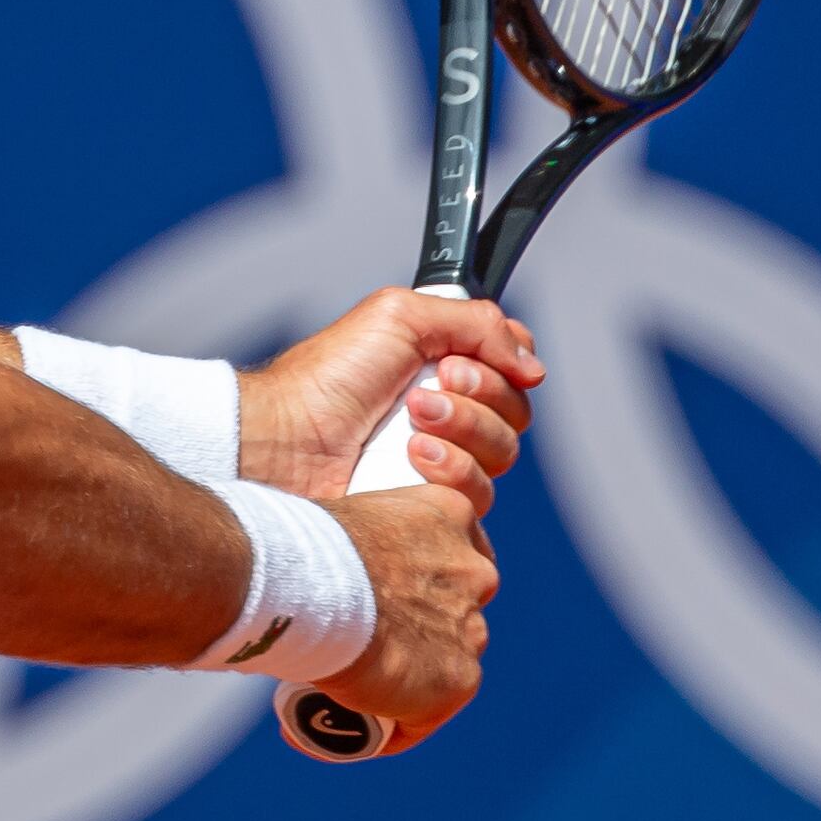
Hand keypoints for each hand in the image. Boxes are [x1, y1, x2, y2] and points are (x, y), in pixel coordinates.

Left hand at [242, 288, 544, 499]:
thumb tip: (533, 365)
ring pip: (503, 450)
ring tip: (413, 421)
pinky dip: (452, 469)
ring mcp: (443, 459)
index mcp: (444, 362)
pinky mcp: (433, 505)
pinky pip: (479, 494)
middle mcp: (450, 410)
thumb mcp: (400, 316)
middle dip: (479, 394)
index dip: (507, 362)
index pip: (513, 364)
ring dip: (464, 428)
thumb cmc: (328, 378)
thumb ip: (476, 323)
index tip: (468, 360)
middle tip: (428, 388)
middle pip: (516, 408)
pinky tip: (413, 458)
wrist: (287, 441)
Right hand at [322, 482, 496, 746]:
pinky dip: (385, 729)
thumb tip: (322, 570)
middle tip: (354, 653)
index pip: (448, 555)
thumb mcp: (347, 519)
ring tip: (342, 701)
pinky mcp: (459, 681)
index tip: (374, 606)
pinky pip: (422, 717)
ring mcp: (471, 629)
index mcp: (450, 514)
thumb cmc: (300, 549)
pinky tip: (342, 736)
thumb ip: (359, 541)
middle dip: (414, 636)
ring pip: (441, 666)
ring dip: (402, 685)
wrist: (306, 587)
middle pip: (453, 612)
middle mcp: (474, 570)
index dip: (414, 585)